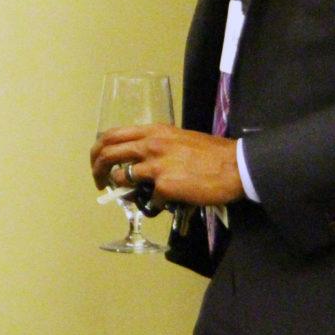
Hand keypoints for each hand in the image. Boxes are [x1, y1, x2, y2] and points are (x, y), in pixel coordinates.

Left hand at [90, 123, 242, 206]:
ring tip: (132, 195)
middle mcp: (151, 144)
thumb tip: (139, 162)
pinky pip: (151, 198)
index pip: (112, 135)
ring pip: (123, 177)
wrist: (236, 165)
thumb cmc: (211, 153)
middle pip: (108, 154)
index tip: (99, 162)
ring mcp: (157, 165)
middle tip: (100, 182)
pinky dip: (156, 203)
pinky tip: (167, 202)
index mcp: (153, 132)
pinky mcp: (166, 185)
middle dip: (97, 170)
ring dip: (123, 189)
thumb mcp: (178, 139)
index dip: (99, 150)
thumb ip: (156, 146)